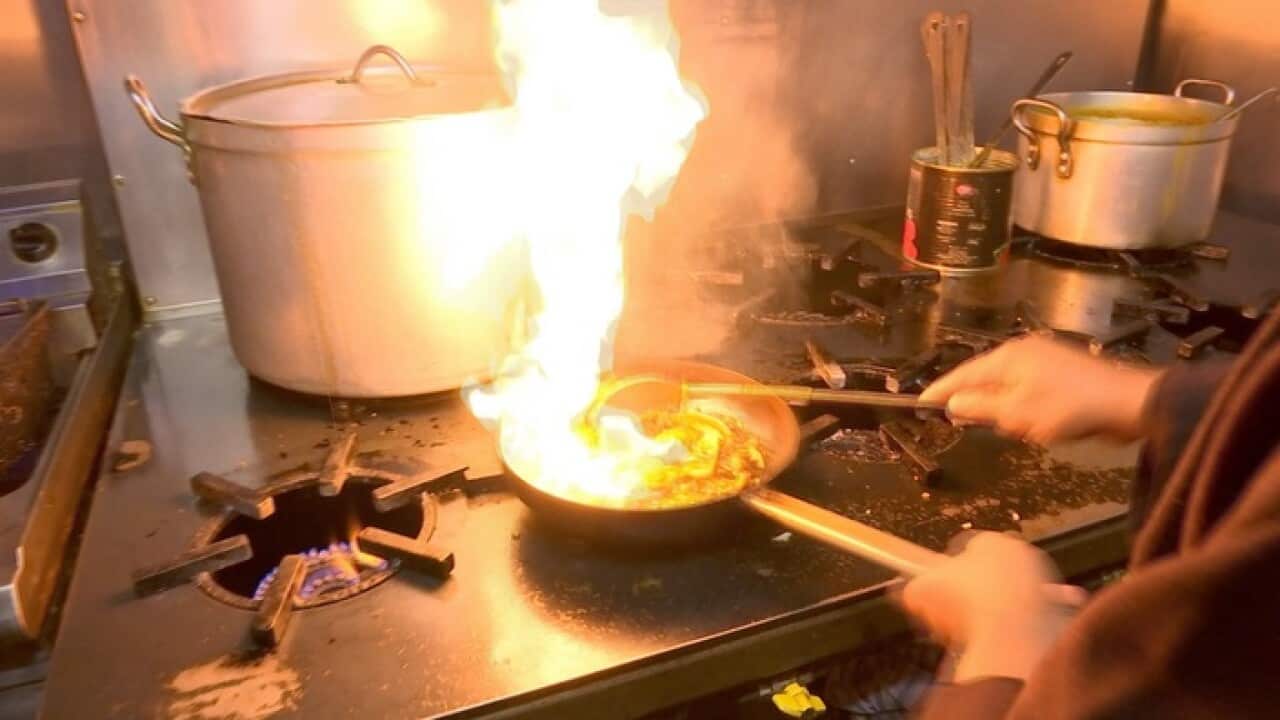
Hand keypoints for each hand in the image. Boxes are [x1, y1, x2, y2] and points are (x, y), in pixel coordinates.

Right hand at [900, 532, 1085, 681]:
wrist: (1012, 633)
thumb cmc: (965, 602)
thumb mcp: (921, 590)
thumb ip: (913, 587)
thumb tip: (909, 592)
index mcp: (989, 540)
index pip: (965, 549)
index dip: (948, 571)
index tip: (940, 592)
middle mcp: (1020, 552)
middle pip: (990, 570)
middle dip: (974, 590)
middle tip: (956, 615)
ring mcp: (1043, 579)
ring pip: (1010, 594)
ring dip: (995, 610)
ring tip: (977, 632)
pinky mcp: (1058, 608)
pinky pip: (1030, 617)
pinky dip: (1017, 628)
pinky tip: (1000, 642)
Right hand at [918, 336, 1163, 444]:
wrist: (1127, 402)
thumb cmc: (1067, 407)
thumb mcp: (1017, 413)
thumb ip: (982, 407)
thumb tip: (953, 403)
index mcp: (1008, 358)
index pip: (963, 374)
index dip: (941, 390)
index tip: (920, 402)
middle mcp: (1023, 352)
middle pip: (984, 376)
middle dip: (970, 396)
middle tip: (950, 415)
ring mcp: (1045, 359)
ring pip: (1006, 382)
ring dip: (996, 402)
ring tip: (988, 422)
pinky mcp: (1063, 372)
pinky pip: (1026, 386)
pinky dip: (1017, 402)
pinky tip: (1023, 419)